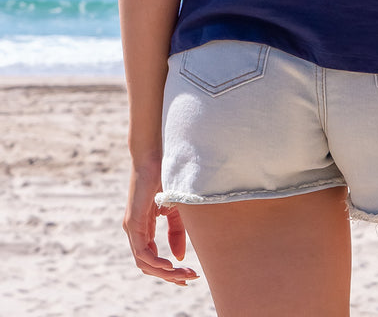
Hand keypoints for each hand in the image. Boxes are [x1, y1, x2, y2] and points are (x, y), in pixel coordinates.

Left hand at [123, 162, 199, 285]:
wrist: (154, 154)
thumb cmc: (165, 177)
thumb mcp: (176, 210)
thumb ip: (176, 233)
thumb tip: (179, 258)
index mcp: (144, 228)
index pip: (153, 259)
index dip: (170, 271)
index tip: (190, 275)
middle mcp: (135, 231)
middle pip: (149, 266)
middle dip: (170, 276)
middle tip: (189, 279)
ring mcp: (132, 228)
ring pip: (145, 263)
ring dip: (165, 273)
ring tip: (184, 274)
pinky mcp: (133, 222)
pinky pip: (142, 252)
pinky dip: (157, 263)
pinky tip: (171, 266)